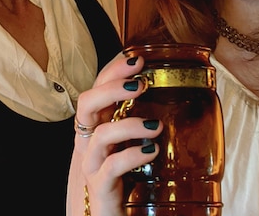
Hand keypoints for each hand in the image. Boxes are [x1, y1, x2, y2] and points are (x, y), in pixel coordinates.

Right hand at [70, 52, 162, 215]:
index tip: (137, 58)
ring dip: (128, 124)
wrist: (111, 215)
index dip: (113, 70)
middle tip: (140, 82)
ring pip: (99, 134)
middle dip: (112, 87)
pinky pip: (111, 166)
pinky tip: (152, 152)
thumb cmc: (123, 178)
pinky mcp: (101, 186)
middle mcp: (89, 141)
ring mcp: (92, 164)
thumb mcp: (130, 144)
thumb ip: (141, 122)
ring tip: (155, 125)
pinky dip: (133, 155)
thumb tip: (172, 97)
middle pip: (87, 103)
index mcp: (96, 125)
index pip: (97, 87)